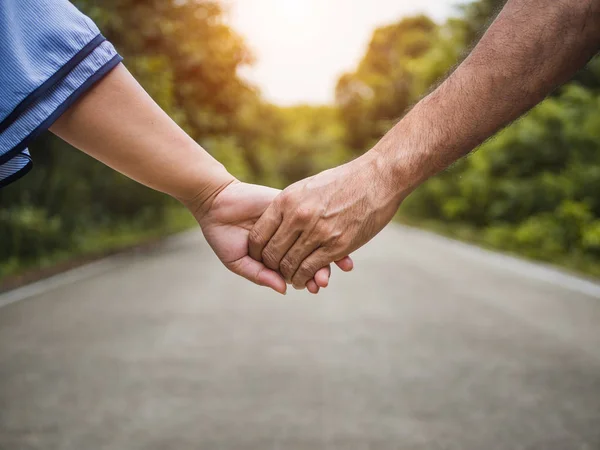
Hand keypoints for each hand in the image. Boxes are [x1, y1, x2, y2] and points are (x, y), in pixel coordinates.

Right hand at [189, 181, 352, 294]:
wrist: (214, 205)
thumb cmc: (223, 236)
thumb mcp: (238, 262)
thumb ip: (260, 275)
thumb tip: (284, 289)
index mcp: (278, 257)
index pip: (299, 270)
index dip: (309, 279)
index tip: (316, 287)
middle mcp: (288, 241)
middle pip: (312, 256)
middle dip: (321, 269)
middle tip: (324, 279)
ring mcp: (291, 223)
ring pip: (315, 237)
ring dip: (327, 250)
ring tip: (336, 264)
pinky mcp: (290, 205)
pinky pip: (310, 215)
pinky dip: (322, 224)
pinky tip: (332, 232)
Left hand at [248, 152, 402, 288]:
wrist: (377, 178)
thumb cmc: (343, 181)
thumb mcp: (307, 187)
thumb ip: (290, 205)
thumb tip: (276, 222)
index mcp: (286, 201)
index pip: (258, 235)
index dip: (256, 251)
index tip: (261, 257)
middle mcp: (298, 217)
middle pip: (272, 253)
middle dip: (270, 267)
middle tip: (275, 272)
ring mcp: (317, 232)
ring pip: (290, 265)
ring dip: (288, 276)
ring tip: (291, 279)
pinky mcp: (336, 245)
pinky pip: (310, 269)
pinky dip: (304, 278)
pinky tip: (306, 280)